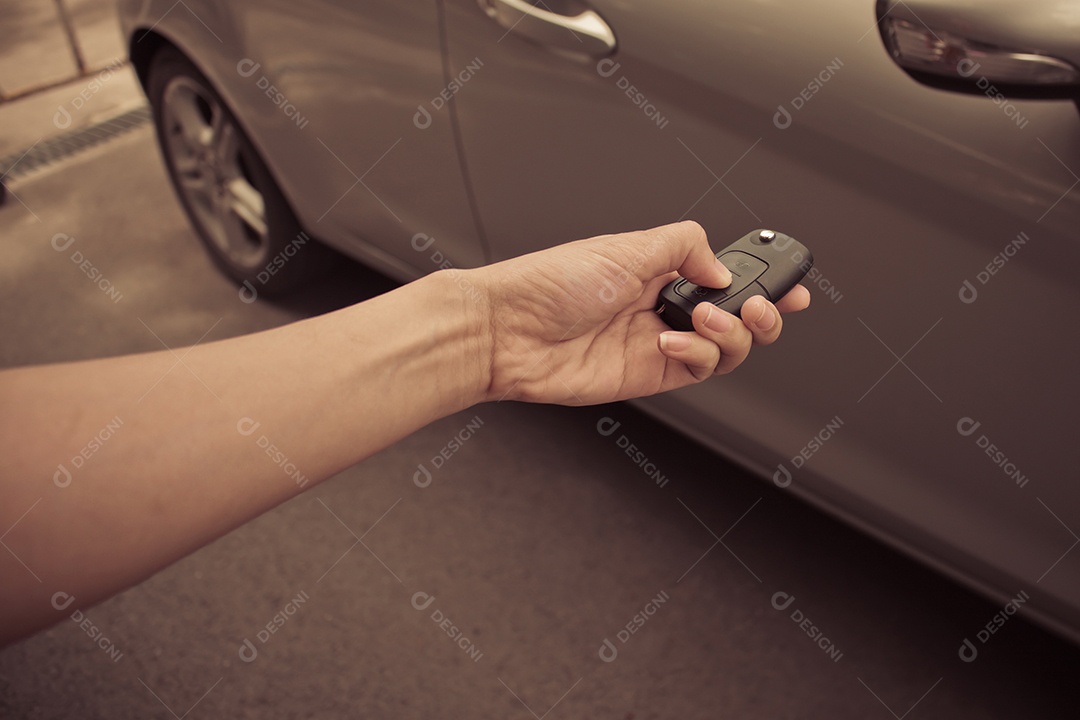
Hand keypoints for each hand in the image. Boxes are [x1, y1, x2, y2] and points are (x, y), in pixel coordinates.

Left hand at [469, 221, 810, 404]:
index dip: (762, 279)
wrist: (509, 331)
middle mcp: (663, 306)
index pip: (724, 273)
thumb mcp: (626, 246)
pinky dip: (699, 356)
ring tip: (703, 320)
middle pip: (737, 316)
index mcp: (659, 268)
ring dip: (730, 333)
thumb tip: (723, 269)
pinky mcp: (649, 376)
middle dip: (762, 311)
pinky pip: (698, 370)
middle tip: (762, 306)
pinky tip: (671, 343)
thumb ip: (685, 247)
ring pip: (726, 347)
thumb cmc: (550, 283)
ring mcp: (658, 344)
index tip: (793, 282)